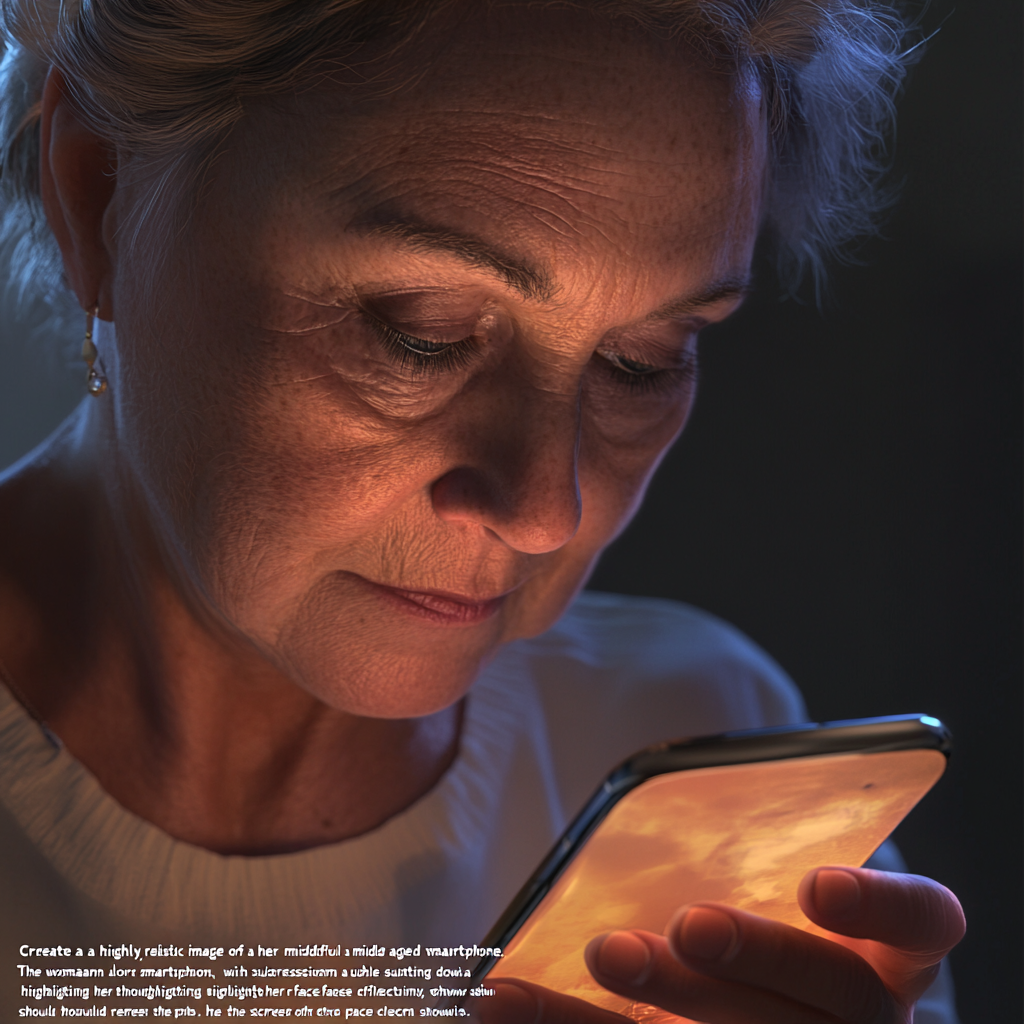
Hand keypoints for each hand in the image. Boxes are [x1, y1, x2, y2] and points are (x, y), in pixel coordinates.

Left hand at [478, 866, 964, 1023]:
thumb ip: (738, 845)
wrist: (722, 991)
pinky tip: (505, 999)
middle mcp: (855, 1014)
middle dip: (759, 956)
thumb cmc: (741, 911)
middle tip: (689, 922)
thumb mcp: (755, 873)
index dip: (883, 907)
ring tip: (601, 952)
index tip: (816, 884)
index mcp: (881, 950)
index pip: (923, 926)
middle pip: (833, 996)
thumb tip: (651, 787)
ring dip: (669, 1002)